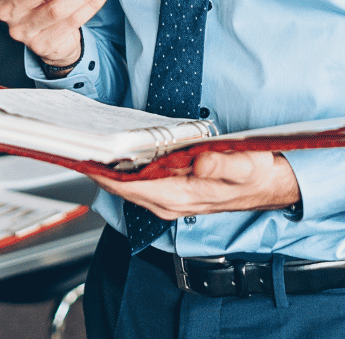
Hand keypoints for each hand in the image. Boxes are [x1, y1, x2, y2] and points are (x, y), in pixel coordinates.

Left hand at [90, 150, 300, 218]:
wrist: (267, 184)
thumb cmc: (255, 175)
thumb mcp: (245, 165)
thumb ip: (223, 164)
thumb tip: (199, 161)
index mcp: (181, 197)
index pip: (131, 187)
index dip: (105, 172)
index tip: (85, 155)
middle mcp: (169, 202)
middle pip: (122, 187)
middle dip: (99, 167)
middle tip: (78, 142)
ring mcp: (168, 198)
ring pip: (127, 185)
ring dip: (108, 167)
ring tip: (89, 143)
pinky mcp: (171, 190)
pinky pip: (138, 181)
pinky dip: (123, 168)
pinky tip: (115, 151)